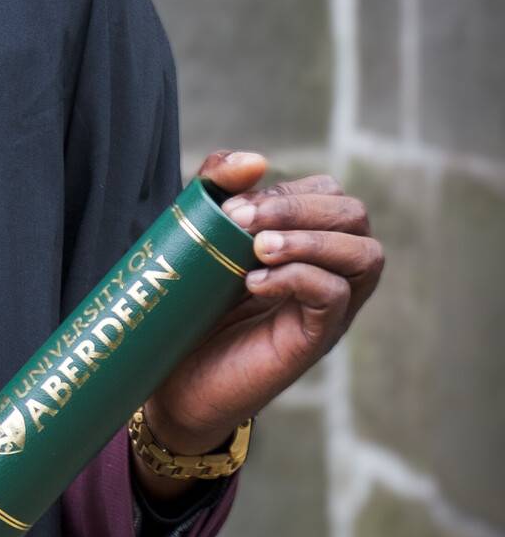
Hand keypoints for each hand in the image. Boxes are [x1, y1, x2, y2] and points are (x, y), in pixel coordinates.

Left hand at [140, 150, 383, 453]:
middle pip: (355, 215)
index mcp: (303, 241)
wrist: (170, 376)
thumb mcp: (195, 230)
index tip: (231, 206)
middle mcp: (326, 271)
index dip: (286, 190)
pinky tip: (254, 281)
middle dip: (299, 208)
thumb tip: (257, 159)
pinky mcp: (313, 340)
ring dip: (310, 240)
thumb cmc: (189, 301)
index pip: (329, 192)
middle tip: (241, 223)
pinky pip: (336, 297)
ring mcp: (326, 308)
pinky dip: (298, 278)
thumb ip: (217, 186)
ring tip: (256, 250)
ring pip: (365, 255)